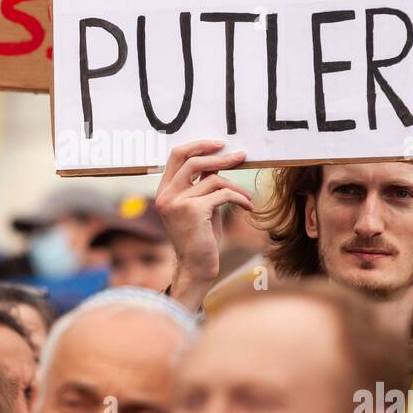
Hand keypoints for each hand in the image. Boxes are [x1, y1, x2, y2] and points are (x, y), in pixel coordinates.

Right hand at [155, 140, 253, 311]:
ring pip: (213, 179)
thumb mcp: (200, 205)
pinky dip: (240, 198)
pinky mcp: (193, 211)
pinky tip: (248, 206)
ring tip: (247, 197)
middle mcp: (166, 195)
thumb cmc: (200, 237)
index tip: (220, 145)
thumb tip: (219, 159)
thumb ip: (202, 183)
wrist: (197, 267)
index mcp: (164, 190)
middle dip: (221, 157)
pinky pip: (223, 194)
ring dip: (236, 186)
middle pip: (193, 160)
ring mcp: (177, 203)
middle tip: (242, 156)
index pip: (177, 155)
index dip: (199, 145)